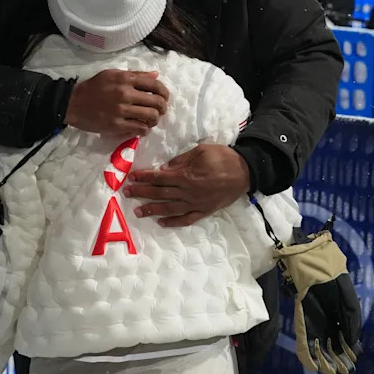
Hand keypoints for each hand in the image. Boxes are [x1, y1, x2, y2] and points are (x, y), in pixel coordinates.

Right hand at [65, 70, 169, 137]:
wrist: (74, 103)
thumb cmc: (94, 87)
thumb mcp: (113, 74)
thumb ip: (135, 75)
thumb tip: (156, 75)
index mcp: (125, 79)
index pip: (155, 85)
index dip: (165, 92)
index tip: (165, 97)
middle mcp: (125, 94)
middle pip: (156, 102)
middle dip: (163, 108)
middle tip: (161, 111)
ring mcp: (121, 110)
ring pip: (151, 116)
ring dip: (155, 119)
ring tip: (152, 120)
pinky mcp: (116, 125)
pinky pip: (139, 128)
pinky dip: (145, 129)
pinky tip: (142, 127)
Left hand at [124, 144, 250, 226]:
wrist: (246, 171)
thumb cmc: (223, 157)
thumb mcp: (201, 150)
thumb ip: (182, 160)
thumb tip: (165, 167)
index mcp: (185, 175)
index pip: (159, 177)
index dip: (144, 177)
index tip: (131, 178)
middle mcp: (188, 192)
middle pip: (160, 193)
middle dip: (142, 193)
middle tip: (127, 193)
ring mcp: (196, 203)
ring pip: (170, 208)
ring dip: (153, 210)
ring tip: (138, 212)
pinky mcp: (204, 211)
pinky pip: (186, 219)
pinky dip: (173, 222)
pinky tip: (162, 223)